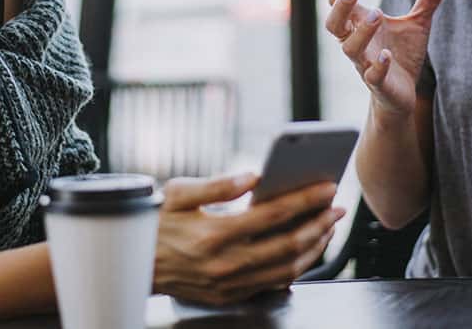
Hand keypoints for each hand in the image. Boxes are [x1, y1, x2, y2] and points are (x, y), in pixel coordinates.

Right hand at [154, 173, 344, 305]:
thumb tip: (254, 175)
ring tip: (327, 227)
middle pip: (288, 244)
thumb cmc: (156, 223)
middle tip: (336, 208)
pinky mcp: (229, 296)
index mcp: (214, 233)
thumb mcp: (179, 193)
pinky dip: (295, 267)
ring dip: (313, 247)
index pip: (272, 214)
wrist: (135, 264)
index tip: (325, 187)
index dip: (304, 200)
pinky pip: (273, 284)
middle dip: (319, 224)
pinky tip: (304, 251)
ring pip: (286, 268)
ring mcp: (229, 284)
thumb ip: (219, 183)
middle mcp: (225, 263)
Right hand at [325, 0, 448, 115]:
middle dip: (340, 8)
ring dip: (361, 31)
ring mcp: (365, 64)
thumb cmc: (402, 54)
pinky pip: (372, 76)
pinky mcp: (379, 84)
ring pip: (350, 48)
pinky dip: (377, 66)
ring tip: (378, 14)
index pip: (338, 3)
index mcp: (360, 25)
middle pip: (334, 24)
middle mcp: (357, 43)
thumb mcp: (418, 23)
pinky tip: (387, 55)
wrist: (403, 94)